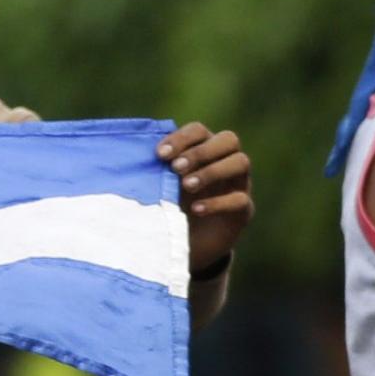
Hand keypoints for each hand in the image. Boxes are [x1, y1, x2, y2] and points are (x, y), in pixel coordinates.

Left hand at [160, 123, 254, 274]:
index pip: (200, 131)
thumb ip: (154, 170)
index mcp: (204, 149)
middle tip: (176, 168)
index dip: (182, 138)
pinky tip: (196, 210)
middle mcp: (226, 162)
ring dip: (212, 171)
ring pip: (241, 162)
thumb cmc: (169, 207)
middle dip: (200, 151)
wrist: (184, 244)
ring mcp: (239, 184)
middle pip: (229, 139)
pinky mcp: (243, 211)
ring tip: (187, 186)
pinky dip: (217, 202)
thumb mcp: (160, 187)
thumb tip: (132, 154)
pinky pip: (241, 199)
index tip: (160, 155)